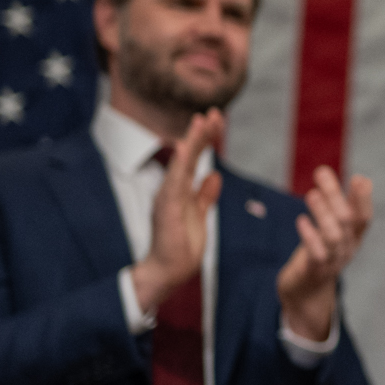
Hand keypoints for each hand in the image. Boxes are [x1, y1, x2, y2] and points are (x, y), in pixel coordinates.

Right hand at [129, 110, 223, 312]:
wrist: (168, 272)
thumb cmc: (181, 246)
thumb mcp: (200, 215)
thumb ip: (205, 196)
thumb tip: (215, 176)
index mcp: (180, 189)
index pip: (194, 157)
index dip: (206, 138)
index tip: (218, 119)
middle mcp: (172, 188)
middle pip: (188, 155)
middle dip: (202, 133)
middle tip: (216, 112)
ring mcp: (167, 197)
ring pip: (181, 163)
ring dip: (192, 142)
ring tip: (202, 120)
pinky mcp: (166, 209)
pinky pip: (173, 183)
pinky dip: (180, 165)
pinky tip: (185, 148)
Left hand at [275, 165, 374, 342]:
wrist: (306, 292)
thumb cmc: (321, 252)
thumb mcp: (336, 229)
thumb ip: (347, 206)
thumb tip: (364, 178)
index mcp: (354, 237)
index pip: (364, 217)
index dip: (363, 199)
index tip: (358, 178)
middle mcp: (347, 248)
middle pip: (347, 221)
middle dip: (335, 195)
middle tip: (321, 172)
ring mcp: (332, 261)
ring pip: (333, 236)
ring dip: (323, 214)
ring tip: (311, 193)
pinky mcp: (314, 271)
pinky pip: (316, 254)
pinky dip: (310, 236)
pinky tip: (301, 220)